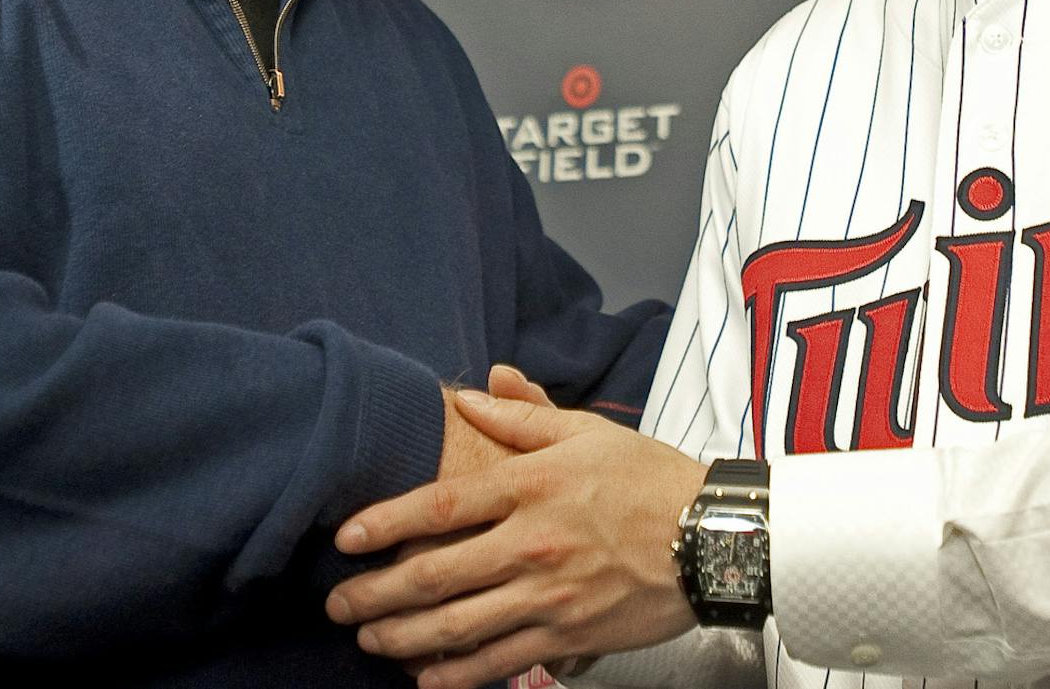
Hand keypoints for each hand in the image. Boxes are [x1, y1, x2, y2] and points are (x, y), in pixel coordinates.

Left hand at [326, 389, 707, 688]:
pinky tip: (423, 678)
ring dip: (402, 637)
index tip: (345, 539)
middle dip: (376, 593)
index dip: (385, 522)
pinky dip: (456, 675)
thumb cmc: (648, 478)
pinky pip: (500, 661)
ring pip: (458, 625)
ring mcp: (550, 594)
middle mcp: (534, 542)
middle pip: (437, 573)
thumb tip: (469, 390)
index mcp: (534, 485)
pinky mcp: (569, 633)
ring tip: (367, 639)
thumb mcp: (587, 431)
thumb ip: (522, 414)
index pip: (443, 505)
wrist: (712, 535)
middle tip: (336, 603)